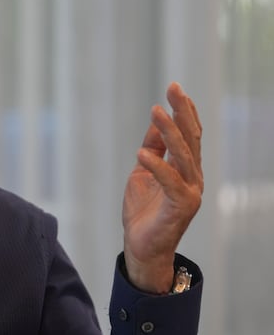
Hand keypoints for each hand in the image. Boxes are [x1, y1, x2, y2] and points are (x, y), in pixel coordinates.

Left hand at [122, 82, 202, 293]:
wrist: (141, 246)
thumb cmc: (143, 211)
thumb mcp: (142, 173)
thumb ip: (152, 150)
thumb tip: (154, 124)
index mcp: (185, 169)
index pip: (189, 135)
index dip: (184, 111)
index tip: (175, 88)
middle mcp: (192, 178)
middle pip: (191, 139)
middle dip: (182, 112)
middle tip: (174, 88)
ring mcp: (190, 192)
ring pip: (183, 156)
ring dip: (169, 132)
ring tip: (155, 111)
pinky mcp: (181, 207)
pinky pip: (170, 182)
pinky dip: (157, 166)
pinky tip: (142, 153)